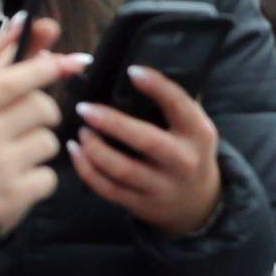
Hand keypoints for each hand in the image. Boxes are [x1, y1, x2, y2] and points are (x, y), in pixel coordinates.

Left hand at [72, 67, 225, 236]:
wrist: (198, 202)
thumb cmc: (188, 151)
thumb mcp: (193, 128)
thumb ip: (172, 106)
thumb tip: (131, 74)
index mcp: (199, 134)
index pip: (180, 106)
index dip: (157, 87)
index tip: (132, 71)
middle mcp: (184, 161)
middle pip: (146, 141)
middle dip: (112, 123)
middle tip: (85, 109)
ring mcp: (163, 186)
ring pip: (122, 169)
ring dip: (95, 149)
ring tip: (80, 132)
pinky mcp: (142, 204)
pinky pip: (109, 189)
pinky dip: (87, 170)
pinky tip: (76, 152)